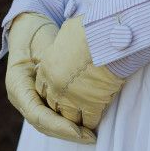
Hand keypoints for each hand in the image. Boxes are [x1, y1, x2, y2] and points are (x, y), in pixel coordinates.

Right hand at [5, 12, 95, 143]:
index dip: (59, 124)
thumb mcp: (45, 46)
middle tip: (90, 137)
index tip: (78, 130)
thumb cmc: (38, 35)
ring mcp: (30, 99)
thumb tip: (76, 79)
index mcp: (18, 85)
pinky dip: (68, 121)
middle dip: (67, 132)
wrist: (30, 29)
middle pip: (43, 124)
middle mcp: (22, 97)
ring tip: (90, 135)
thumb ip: (55, 63)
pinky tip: (85, 124)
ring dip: (68, 130)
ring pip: (48, 123)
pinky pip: (53, 115)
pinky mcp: (40, 97)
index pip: (37, 115)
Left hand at [35, 14, 125, 129]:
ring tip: (88, 112)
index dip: (54, 91)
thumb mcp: (67, 32)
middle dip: (65, 106)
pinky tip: (99, 113)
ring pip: (71, 118)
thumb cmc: (89, 30)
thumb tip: (67, 41)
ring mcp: (72, 100)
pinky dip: (94, 120)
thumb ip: (63, 44)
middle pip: (55, 107)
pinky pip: (90, 120)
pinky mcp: (91, 106)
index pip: (43, 90)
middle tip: (77, 103)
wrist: (106, 38)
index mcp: (47, 70)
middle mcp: (55, 88)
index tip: (64, 89)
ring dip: (78, 117)